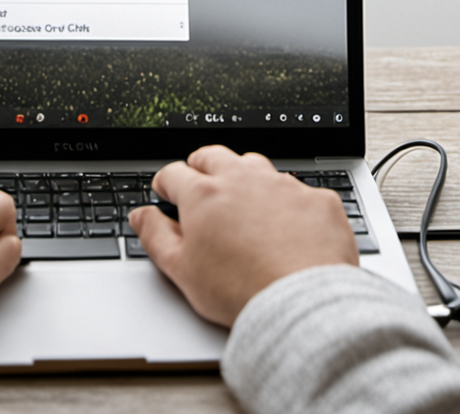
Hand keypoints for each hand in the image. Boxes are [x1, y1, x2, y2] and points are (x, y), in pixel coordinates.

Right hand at [129, 145, 356, 326]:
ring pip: (256, 166)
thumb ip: (155, 236)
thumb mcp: (181, 269)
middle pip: (213, 156)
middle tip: (199, 184)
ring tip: (241, 201)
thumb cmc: (240, 290)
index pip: (173, 173)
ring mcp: (283, 186)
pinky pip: (298, 190)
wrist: (302, 303)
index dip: (165, 183)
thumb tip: (141, 217)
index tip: (165, 192)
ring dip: (244, 177)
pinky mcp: (317, 200)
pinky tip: (286, 225)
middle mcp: (243, 179)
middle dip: (201, 167)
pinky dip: (287, 203)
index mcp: (203, 194)